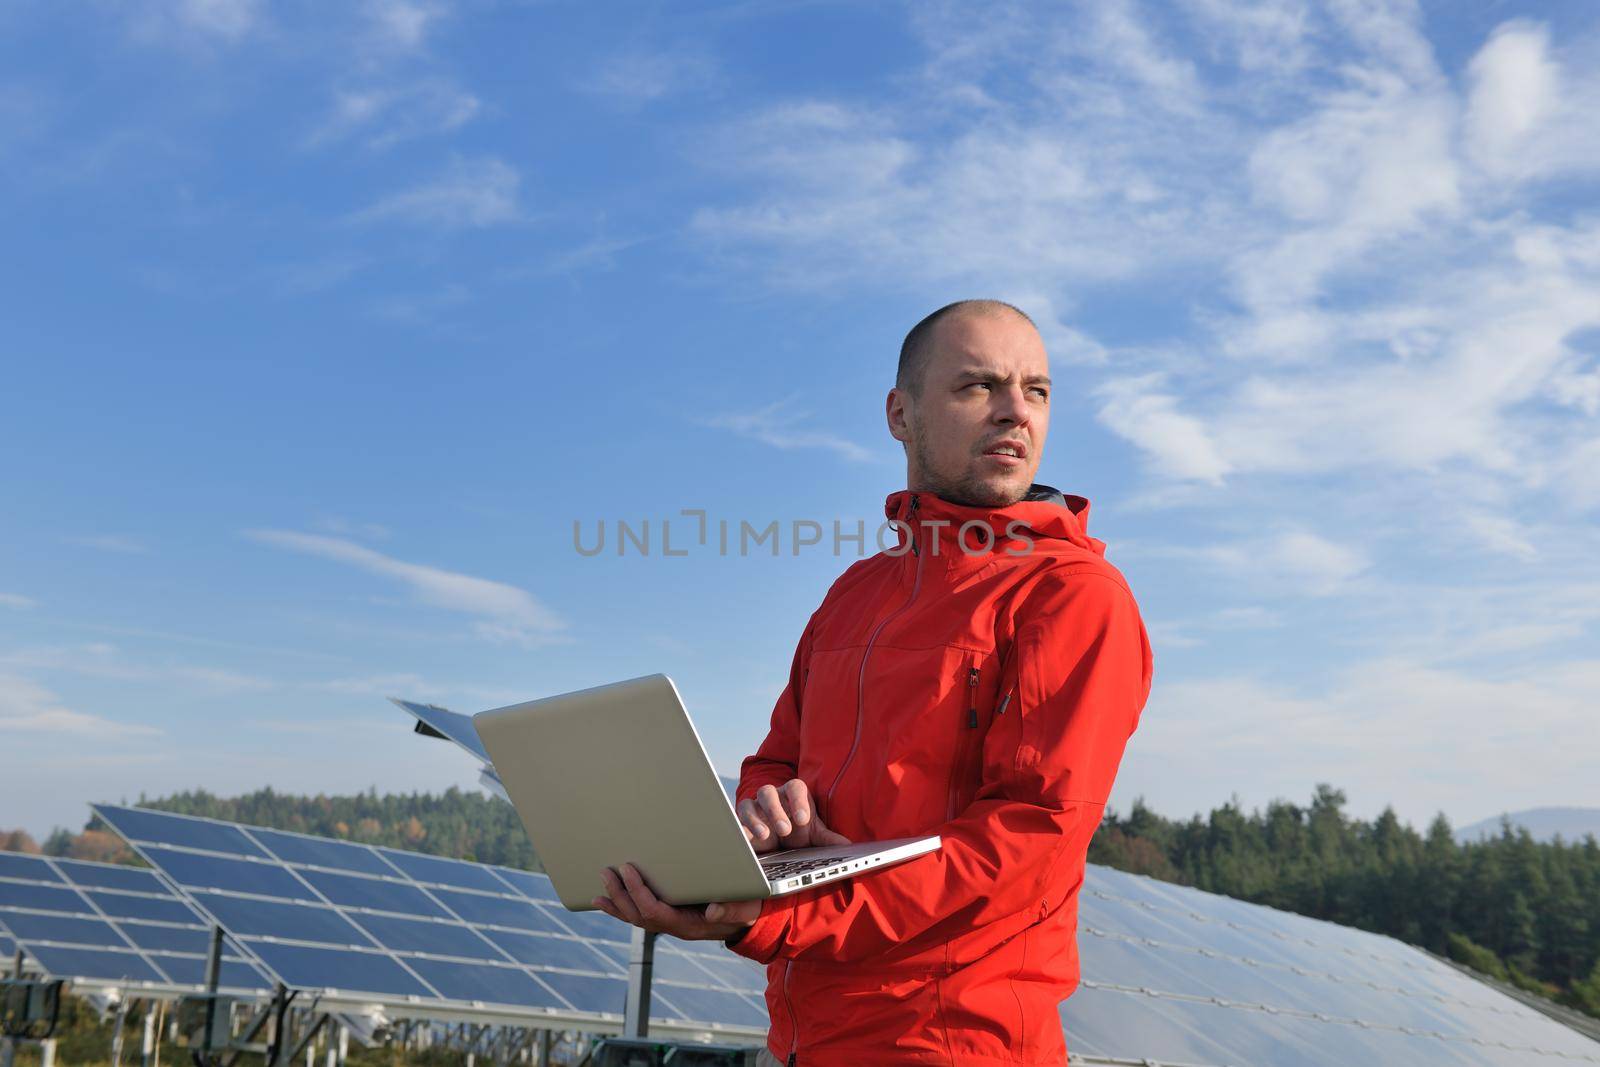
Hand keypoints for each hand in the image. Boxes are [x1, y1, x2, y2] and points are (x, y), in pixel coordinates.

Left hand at [592, 863, 762, 939]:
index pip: (656, 912)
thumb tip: (712, 911)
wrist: (749, 920)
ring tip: (600, 886)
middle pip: (639, 916)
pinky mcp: (668, 917)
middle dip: (621, 895)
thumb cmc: (747, 909)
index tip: (629, 870)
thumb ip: (732, 909)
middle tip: (607, 872)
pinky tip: (607, 899)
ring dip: (616, 902)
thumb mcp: (746, 908)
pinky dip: (622, 907)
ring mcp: (670, 924)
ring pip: (635, 918)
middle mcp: (675, 928)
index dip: (639, 892)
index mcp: (689, 926)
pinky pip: (640, 915)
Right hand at [736, 779, 851, 852]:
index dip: (798, 801)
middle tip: (785, 829)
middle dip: (776, 810)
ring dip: (757, 818)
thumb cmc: (798, 833)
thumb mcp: (813, 835)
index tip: (803, 819)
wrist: (778, 842)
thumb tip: (849, 846)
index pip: (795, 788)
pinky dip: (742, 827)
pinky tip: (748, 839)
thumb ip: (828, 838)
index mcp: (793, 794)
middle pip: (769, 793)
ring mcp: (755, 807)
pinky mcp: (742, 821)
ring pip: (751, 802)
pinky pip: (738, 818)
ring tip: (766, 835)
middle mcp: (773, 797)